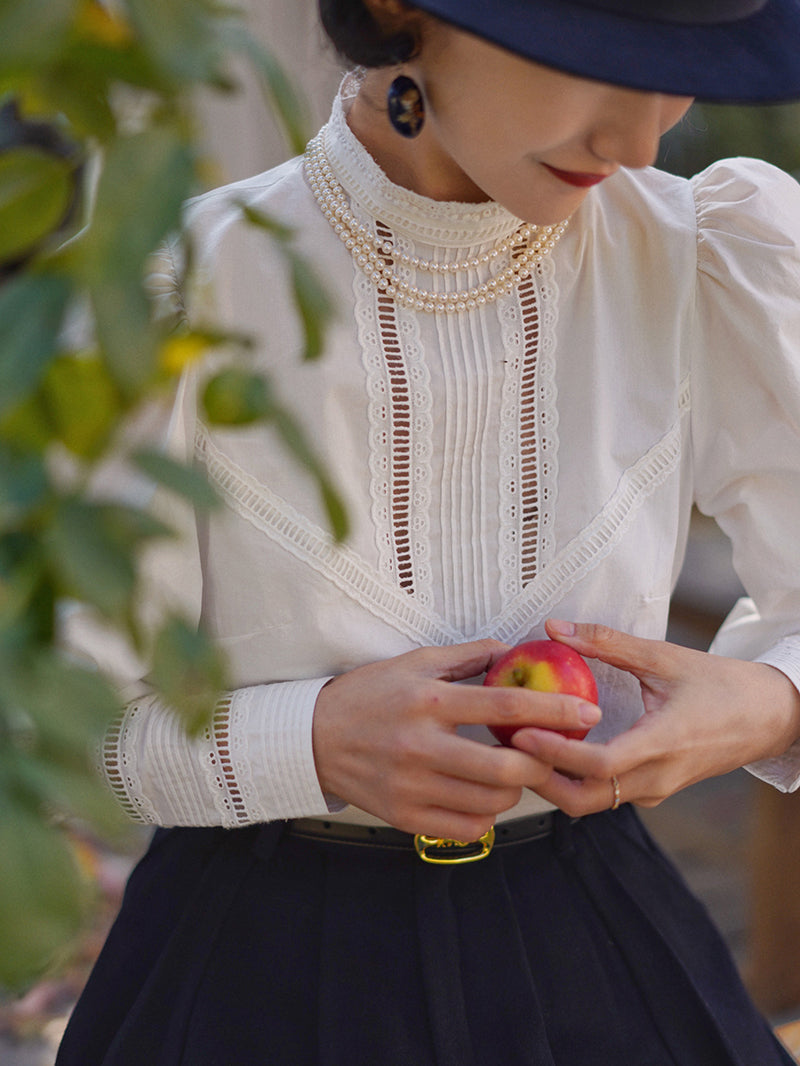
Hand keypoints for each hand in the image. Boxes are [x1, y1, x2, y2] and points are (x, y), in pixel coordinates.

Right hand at [311, 639, 601, 838]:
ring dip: (514, 790)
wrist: (312, 738)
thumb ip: (467, 657)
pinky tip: (481, 796)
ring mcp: (412, 786)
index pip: (506, 704)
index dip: (556, 709)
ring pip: (491, 803)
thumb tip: (514, 650)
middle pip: (507, 769)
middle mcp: (422, 746)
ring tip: (510, 772)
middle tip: (552, 753)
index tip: (588, 712)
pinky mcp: (404, 817)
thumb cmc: (368, 694)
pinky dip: (486, 815)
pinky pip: (467, 828)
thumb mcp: (414, 662)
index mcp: (429, 701)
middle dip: (542, 763)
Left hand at [509, 619, 799, 815]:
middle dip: (540, 778)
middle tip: (506, 747)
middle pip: (583, 799)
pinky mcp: (653, 790)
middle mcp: (655, 777)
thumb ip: (608, 643)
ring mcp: (654, 790)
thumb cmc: (721, 685)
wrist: (769, 717)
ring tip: (520, 747)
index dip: (554, 753)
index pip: (597, 766)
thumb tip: (555, 627)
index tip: (520, 733)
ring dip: (553, 781)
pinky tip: (552, 750)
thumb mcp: (664, 657)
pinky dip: (573, 779)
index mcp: (661, 744)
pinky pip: (605, 794)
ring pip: (591, 802)